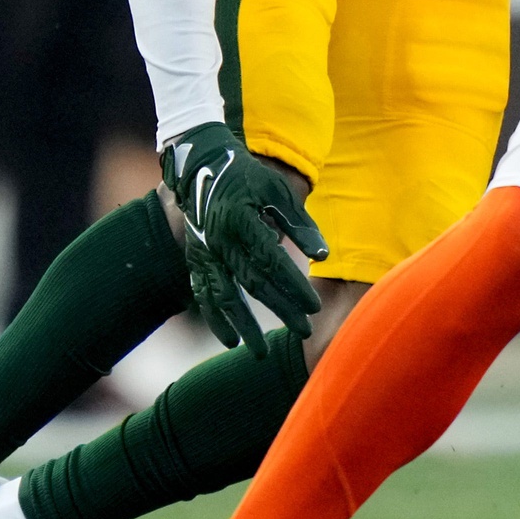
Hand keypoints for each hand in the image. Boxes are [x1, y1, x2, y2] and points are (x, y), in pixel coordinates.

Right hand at [160, 122, 327, 355]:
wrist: (200, 165)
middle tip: (303, 331)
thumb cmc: (247, 176)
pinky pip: (204, 294)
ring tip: (260, 353)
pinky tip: (230, 339)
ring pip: (225, 297)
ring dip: (244, 325)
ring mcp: (204, 252)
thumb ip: (299, 223)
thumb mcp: (276, 191)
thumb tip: (323, 254)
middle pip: (253, 284)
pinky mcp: (196, 259)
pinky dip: (216, 318)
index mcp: (242, 221)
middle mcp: (219, 241)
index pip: (273, 262)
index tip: (314, 307)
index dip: (294, 286)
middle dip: (280, 310)